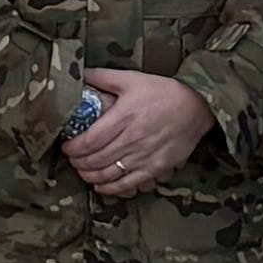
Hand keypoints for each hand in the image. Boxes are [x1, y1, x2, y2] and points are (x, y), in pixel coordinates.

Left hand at [69, 70, 212, 196]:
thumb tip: (79, 73)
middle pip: (96, 159)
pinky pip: (129, 184)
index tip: (66, 147)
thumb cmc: (163, 91)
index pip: (90, 140)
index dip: (73, 148)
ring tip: (82, 172)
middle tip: (72, 160)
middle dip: (78, 163)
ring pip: (109, 174)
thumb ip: (103, 77)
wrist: (197, 106)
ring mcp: (144, 156)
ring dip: (90, 176)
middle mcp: (132, 139)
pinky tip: (101, 186)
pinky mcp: (156, 168)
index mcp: (124, 117)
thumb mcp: (132, 79)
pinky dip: (111, 188)